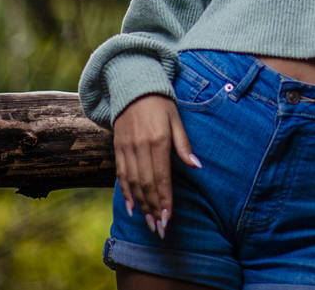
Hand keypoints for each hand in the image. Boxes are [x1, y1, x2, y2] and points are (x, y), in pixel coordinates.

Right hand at [112, 94, 201, 238]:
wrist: (133, 86)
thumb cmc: (161, 104)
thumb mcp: (177, 120)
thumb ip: (184, 145)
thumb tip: (197, 166)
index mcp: (158, 140)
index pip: (162, 176)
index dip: (165, 199)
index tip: (169, 217)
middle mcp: (140, 146)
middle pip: (147, 184)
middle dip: (154, 208)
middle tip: (160, 228)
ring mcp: (126, 148)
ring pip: (133, 182)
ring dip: (141, 205)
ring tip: (149, 223)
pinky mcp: (117, 147)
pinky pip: (120, 174)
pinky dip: (125, 192)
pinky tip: (132, 207)